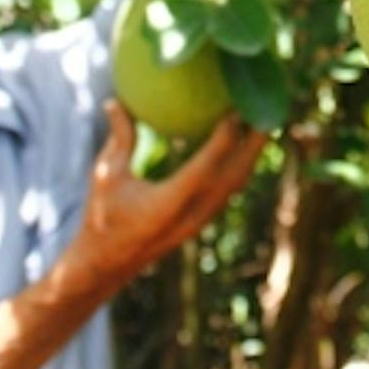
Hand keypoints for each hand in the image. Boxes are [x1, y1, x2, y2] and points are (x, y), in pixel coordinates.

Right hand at [75, 100, 266, 286]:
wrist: (107, 265)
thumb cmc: (102, 217)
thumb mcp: (105, 176)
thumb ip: (118, 139)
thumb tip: (114, 102)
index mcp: (167, 203)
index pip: (205, 169)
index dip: (223, 141)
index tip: (234, 111)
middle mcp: (191, 214)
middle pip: (233, 177)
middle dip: (253, 145)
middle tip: (267, 111)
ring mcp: (200, 221)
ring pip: (236, 185)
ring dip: (252, 155)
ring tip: (263, 124)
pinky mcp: (202, 222)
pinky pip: (229, 192)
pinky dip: (240, 167)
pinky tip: (243, 146)